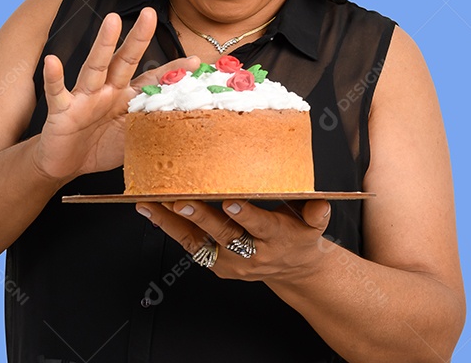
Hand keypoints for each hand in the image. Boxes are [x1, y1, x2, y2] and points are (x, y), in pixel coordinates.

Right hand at [31, 8, 197, 181]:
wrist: (64, 164)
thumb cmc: (98, 147)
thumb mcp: (130, 140)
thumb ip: (150, 129)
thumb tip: (185, 132)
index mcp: (125, 98)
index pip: (151, 80)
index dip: (172, 71)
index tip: (196, 63)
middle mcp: (106, 91)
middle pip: (124, 60)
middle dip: (138, 38)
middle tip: (150, 14)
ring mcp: (83, 97)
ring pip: (95, 66)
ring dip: (103, 44)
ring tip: (112, 21)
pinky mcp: (61, 109)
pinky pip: (57, 91)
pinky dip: (54, 77)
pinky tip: (53, 61)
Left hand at [136, 198, 331, 282]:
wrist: (293, 269)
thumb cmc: (298, 234)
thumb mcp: (313, 225)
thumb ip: (316, 213)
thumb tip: (320, 202)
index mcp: (275, 238)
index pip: (259, 226)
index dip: (245, 215)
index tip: (231, 202)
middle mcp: (250, 252)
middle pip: (223, 234)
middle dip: (200, 217)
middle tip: (181, 200)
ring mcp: (229, 261)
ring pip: (198, 241)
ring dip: (172, 222)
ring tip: (151, 203)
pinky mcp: (214, 263)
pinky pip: (189, 244)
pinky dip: (168, 227)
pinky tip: (151, 210)